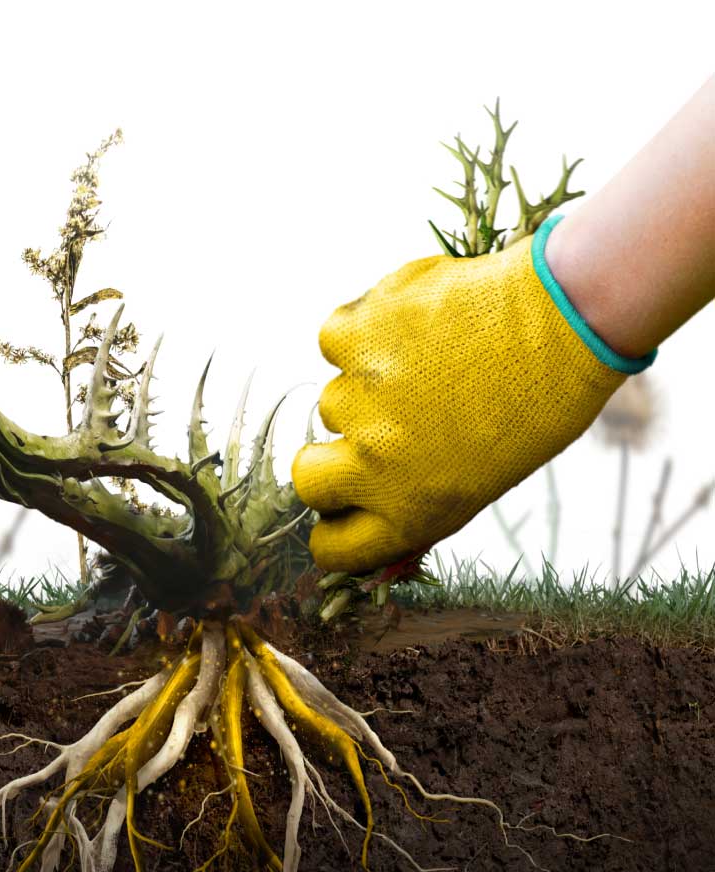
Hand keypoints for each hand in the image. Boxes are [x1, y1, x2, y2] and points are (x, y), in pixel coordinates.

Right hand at [291, 224, 652, 577]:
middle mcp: (375, 463)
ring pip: (331, 400)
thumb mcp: (484, 484)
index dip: (333, 525)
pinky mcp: (355, 336)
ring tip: (425, 365)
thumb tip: (381, 538)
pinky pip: (334, 339)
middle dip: (325, 461)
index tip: (343, 506)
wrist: (563, 323)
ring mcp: (359, 398)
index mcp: (408, 513)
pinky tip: (412, 324)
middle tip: (366, 433)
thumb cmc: (537, 406)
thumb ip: (423, 509)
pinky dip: (364, 328)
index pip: (332, 547)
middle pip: (308, 479)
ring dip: (364, 386)